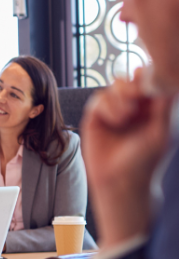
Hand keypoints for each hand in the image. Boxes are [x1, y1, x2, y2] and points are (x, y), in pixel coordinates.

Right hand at [82, 73, 174, 247]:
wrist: (120, 180)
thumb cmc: (144, 160)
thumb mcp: (161, 131)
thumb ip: (163, 105)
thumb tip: (164, 80)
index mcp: (151, 109)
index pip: (149, 82)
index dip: (148, 78)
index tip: (150, 86)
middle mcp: (132, 108)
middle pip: (131, 79)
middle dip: (133, 85)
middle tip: (138, 98)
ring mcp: (113, 112)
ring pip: (114, 86)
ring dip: (121, 96)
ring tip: (128, 115)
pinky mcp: (95, 118)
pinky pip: (99, 99)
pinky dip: (108, 107)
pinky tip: (116, 121)